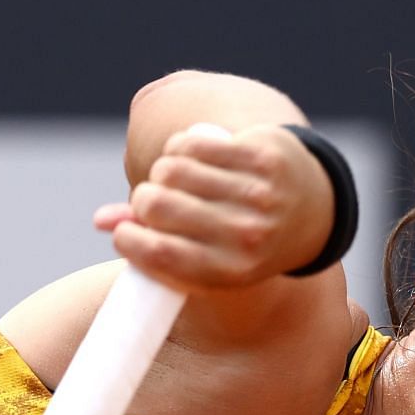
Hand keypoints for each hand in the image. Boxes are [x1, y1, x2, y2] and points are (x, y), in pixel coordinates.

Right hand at [92, 123, 333, 289]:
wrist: (312, 211)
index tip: (124, 233)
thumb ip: (153, 245)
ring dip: (164, 172)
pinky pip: (196, 142)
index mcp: (229, 272)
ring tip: (175, 180)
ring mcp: (258, 194)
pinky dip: (183, 146)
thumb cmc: (242, 242)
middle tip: (152, 202)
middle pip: (157, 205)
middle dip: (143, 201)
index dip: (127, 239)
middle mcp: (246, 236)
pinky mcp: (263, 156)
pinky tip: (192, 156)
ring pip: (173, 169)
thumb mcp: (205, 259)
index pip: (157, 253)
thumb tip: (102, 221)